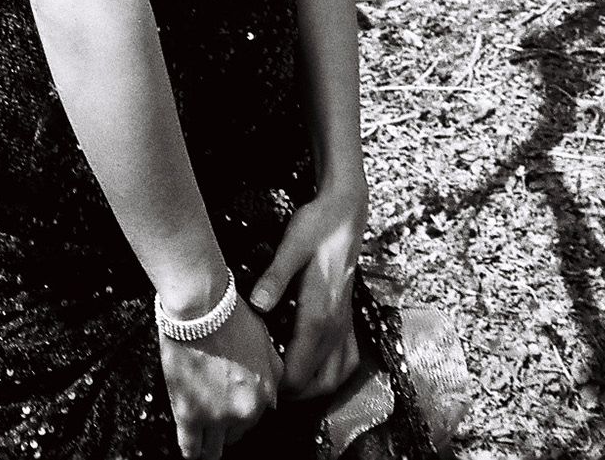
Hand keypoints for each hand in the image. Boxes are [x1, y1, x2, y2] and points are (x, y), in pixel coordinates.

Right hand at [159, 296, 282, 458]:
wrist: (201, 306)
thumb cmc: (230, 315)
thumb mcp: (265, 339)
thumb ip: (273, 371)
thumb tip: (273, 398)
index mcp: (264, 392)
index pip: (255, 417)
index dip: (242, 410)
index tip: (231, 406)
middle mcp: (244, 409)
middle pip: (236, 434)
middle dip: (226, 426)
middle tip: (214, 412)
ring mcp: (216, 415)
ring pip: (214, 449)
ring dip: (209, 445)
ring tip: (202, 438)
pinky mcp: (189, 414)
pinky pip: (190, 447)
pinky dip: (191, 450)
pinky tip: (190, 446)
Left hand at [248, 185, 366, 398]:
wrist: (346, 211)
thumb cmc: (318, 225)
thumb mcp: (292, 244)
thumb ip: (275, 276)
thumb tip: (259, 305)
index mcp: (319, 314)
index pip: (300, 370)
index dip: (278, 386)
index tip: (256, 384)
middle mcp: (336, 325)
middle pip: (320, 382)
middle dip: (294, 394)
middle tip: (267, 389)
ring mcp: (345, 323)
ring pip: (337, 376)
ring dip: (314, 388)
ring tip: (287, 384)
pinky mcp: (348, 317)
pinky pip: (347, 359)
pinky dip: (332, 373)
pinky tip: (314, 368)